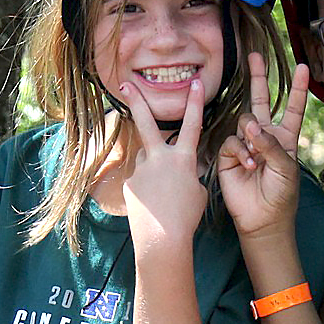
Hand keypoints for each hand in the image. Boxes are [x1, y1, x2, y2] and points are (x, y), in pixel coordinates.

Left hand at [118, 76, 208, 252]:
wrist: (163, 240)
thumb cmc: (187, 218)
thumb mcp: (198, 192)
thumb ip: (189, 174)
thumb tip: (181, 169)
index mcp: (183, 160)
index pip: (192, 126)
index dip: (195, 103)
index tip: (196, 83)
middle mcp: (159, 159)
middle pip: (146, 123)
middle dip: (137, 101)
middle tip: (125, 84)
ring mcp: (141, 171)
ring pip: (146, 158)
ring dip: (153, 166)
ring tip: (162, 192)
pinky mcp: (129, 185)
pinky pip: (140, 181)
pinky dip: (147, 190)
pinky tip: (153, 206)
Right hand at [216, 53, 310, 236]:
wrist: (263, 219)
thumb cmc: (281, 194)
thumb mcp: (285, 168)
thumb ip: (270, 144)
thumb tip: (250, 125)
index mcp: (285, 138)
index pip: (291, 108)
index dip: (297, 88)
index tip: (302, 67)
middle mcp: (264, 136)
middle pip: (261, 101)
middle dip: (258, 78)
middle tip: (255, 56)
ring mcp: (246, 144)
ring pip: (245, 122)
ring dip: (251, 137)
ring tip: (255, 160)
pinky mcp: (229, 154)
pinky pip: (232, 141)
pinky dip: (240, 151)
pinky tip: (247, 165)